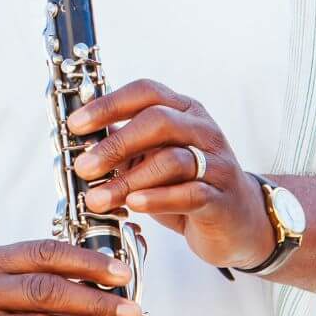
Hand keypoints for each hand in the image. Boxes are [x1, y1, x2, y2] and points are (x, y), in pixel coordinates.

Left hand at [67, 79, 275, 270]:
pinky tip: (134, 205)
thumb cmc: (187, 186)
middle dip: (115, 143)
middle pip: (158, 121)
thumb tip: (79, 142)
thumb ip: (124, 147)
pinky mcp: (222, 198)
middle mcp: (203, 130)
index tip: (75, 125)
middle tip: (83, 167)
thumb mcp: (153, 159)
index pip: (146, 92)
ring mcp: (217, 163)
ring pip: (171, 160)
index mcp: (184, 111)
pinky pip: (190, 193)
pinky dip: (157, 199)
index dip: (108, 104)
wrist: (239, 223)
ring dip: (128, 180)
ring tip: (97, 199)